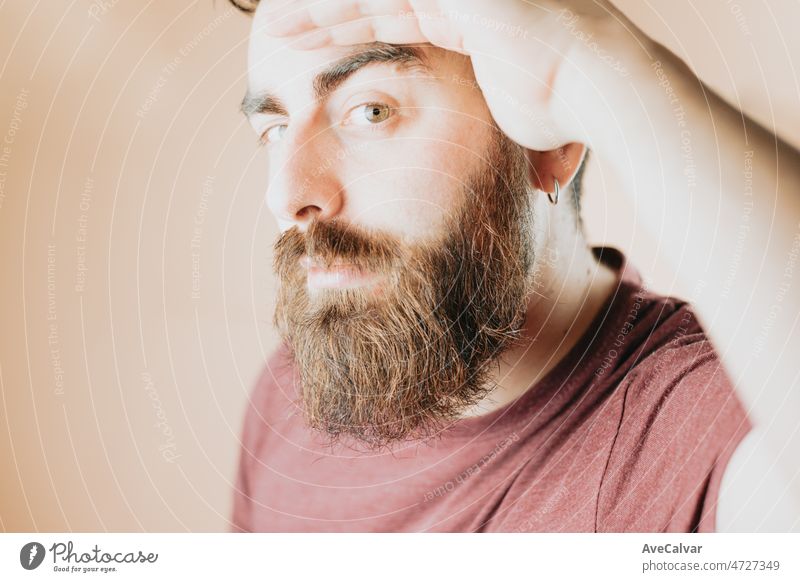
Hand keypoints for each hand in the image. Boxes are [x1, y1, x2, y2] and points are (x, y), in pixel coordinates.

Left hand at [262, 0, 650, 150]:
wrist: (591, 87)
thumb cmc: (563, 113)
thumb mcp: (521, 125)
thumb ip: (516, 136)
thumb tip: (546, 183)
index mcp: (463, 23)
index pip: (395, 19)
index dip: (353, 31)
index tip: (317, 51)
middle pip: (372, 2)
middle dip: (325, 17)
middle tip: (282, 32)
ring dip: (315, 10)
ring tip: (275, 27)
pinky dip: (326, 8)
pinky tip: (288, 21)